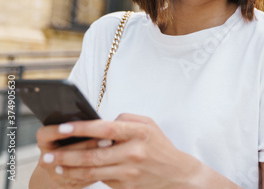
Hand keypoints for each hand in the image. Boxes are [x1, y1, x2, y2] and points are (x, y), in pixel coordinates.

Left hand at [36, 114, 201, 188]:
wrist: (177, 175)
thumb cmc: (159, 146)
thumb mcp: (149, 125)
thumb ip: (125, 119)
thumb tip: (101, 123)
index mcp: (139, 133)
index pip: (105, 129)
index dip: (82, 128)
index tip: (62, 127)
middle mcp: (133, 152)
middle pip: (92, 155)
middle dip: (65, 155)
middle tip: (46, 155)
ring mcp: (129, 172)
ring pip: (91, 172)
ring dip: (69, 170)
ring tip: (54, 166)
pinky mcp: (126, 186)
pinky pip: (100, 180)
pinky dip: (83, 177)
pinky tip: (71, 174)